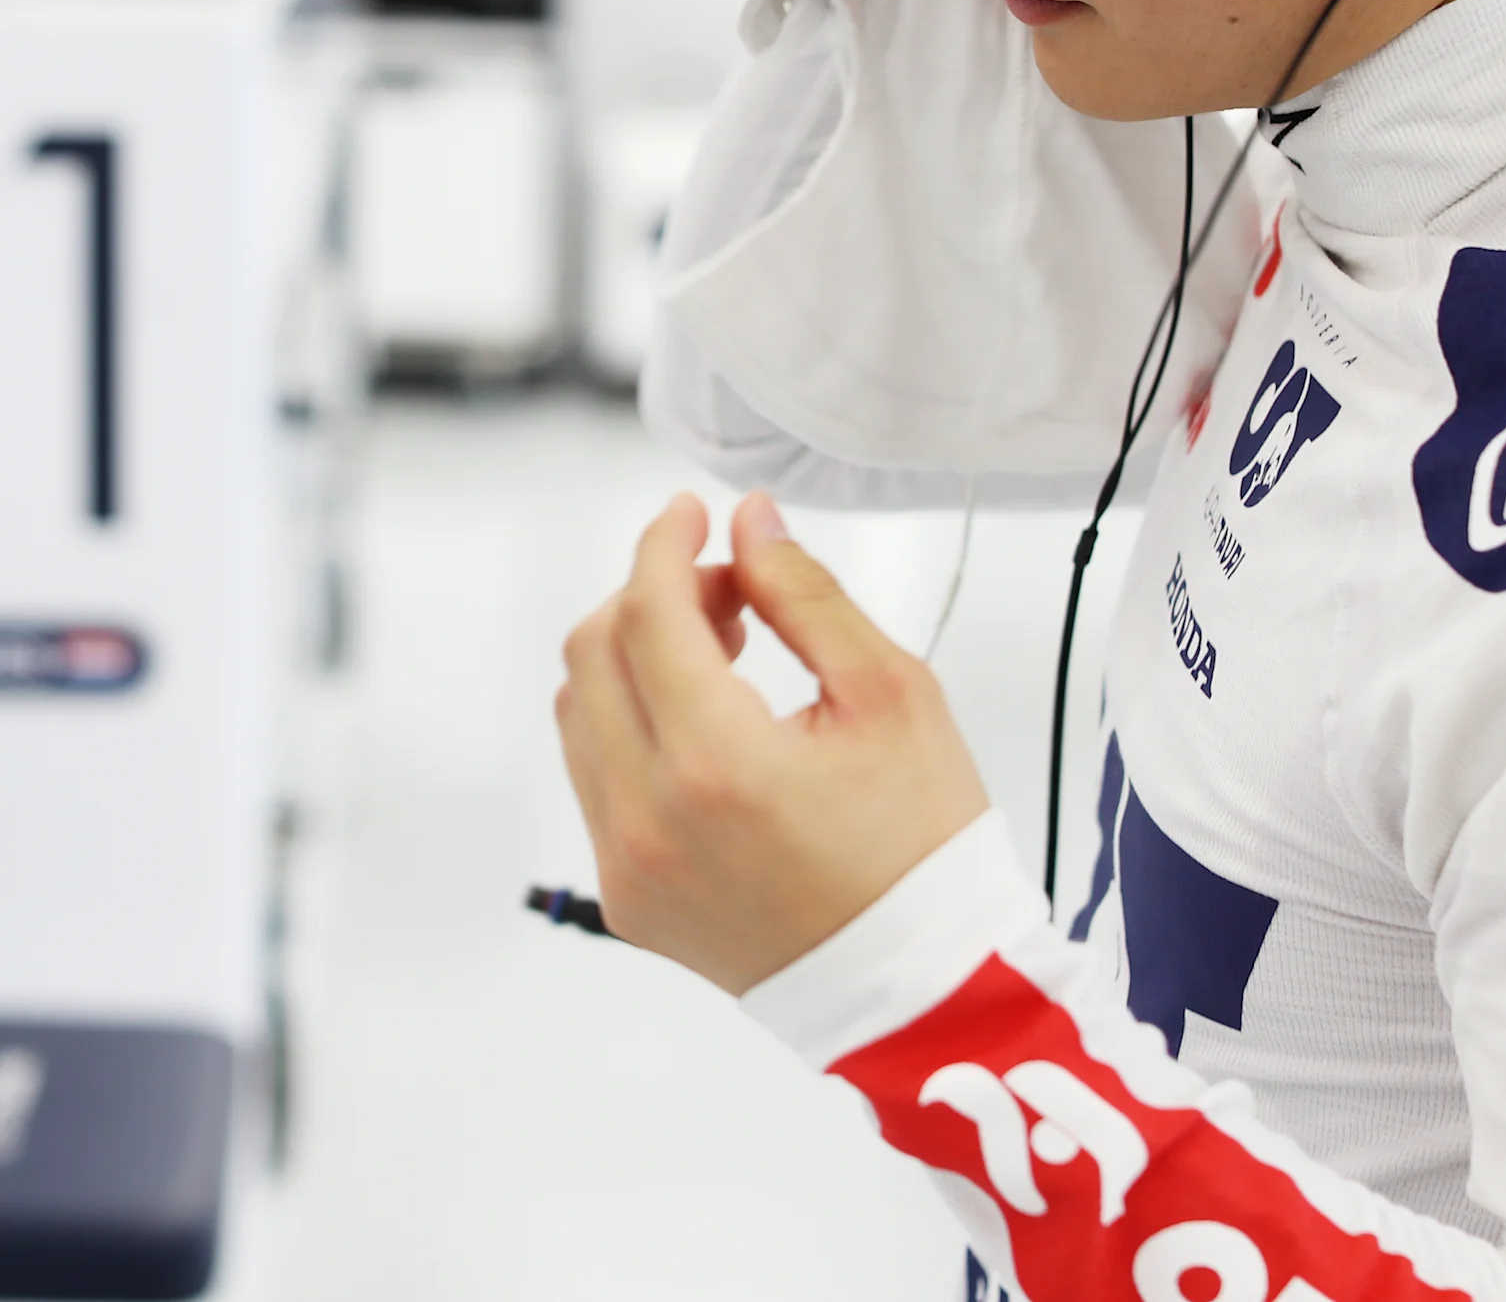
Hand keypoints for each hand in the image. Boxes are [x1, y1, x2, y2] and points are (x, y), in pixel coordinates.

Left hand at [555, 490, 990, 993]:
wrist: (922, 988)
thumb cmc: (924, 845)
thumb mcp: (892, 696)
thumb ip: (805, 594)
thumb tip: (747, 523)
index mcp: (717, 765)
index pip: (646, 613)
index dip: (665, 544)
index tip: (693, 515)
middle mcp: (648, 820)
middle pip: (594, 654)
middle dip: (652, 597)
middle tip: (731, 594)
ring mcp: (626, 868)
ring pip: (581, 714)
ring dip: (635, 661)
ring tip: (725, 659)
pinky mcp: (625, 901)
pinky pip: (594, 781)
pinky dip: (633, 728)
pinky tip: (708, 729)